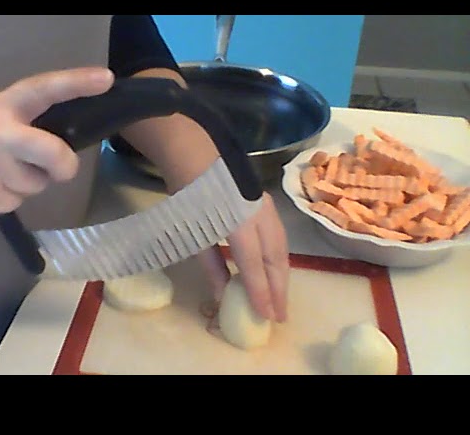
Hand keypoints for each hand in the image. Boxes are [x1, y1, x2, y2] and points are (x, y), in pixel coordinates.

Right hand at [0, 67, 113, 225]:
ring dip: (22, 185)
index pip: (42, 90)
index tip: (105, 79)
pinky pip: (13, 204)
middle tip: (60, 169)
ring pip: (35, 185)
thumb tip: (55, 145)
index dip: (75, 83)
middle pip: (55, 154)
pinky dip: (3, 201)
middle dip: (63, 166)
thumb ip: (16, 127)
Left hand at [197, 192, 289, 322]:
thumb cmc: (189, 196)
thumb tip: (223, 295)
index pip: (254, 266)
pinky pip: (279, 237)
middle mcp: (258, 217)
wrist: (196, 154)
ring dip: (282, 275)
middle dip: (278, 289)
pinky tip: (276, 269)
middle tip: (280, 316)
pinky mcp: (266, 203)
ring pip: (281, 248)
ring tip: (280, 298)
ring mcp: (265, 208)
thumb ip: (212, 265)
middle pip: (274, 259)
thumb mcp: (194, 233)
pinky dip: (279, 258)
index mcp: (238, 224)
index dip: (261, 293)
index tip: (266, 317)